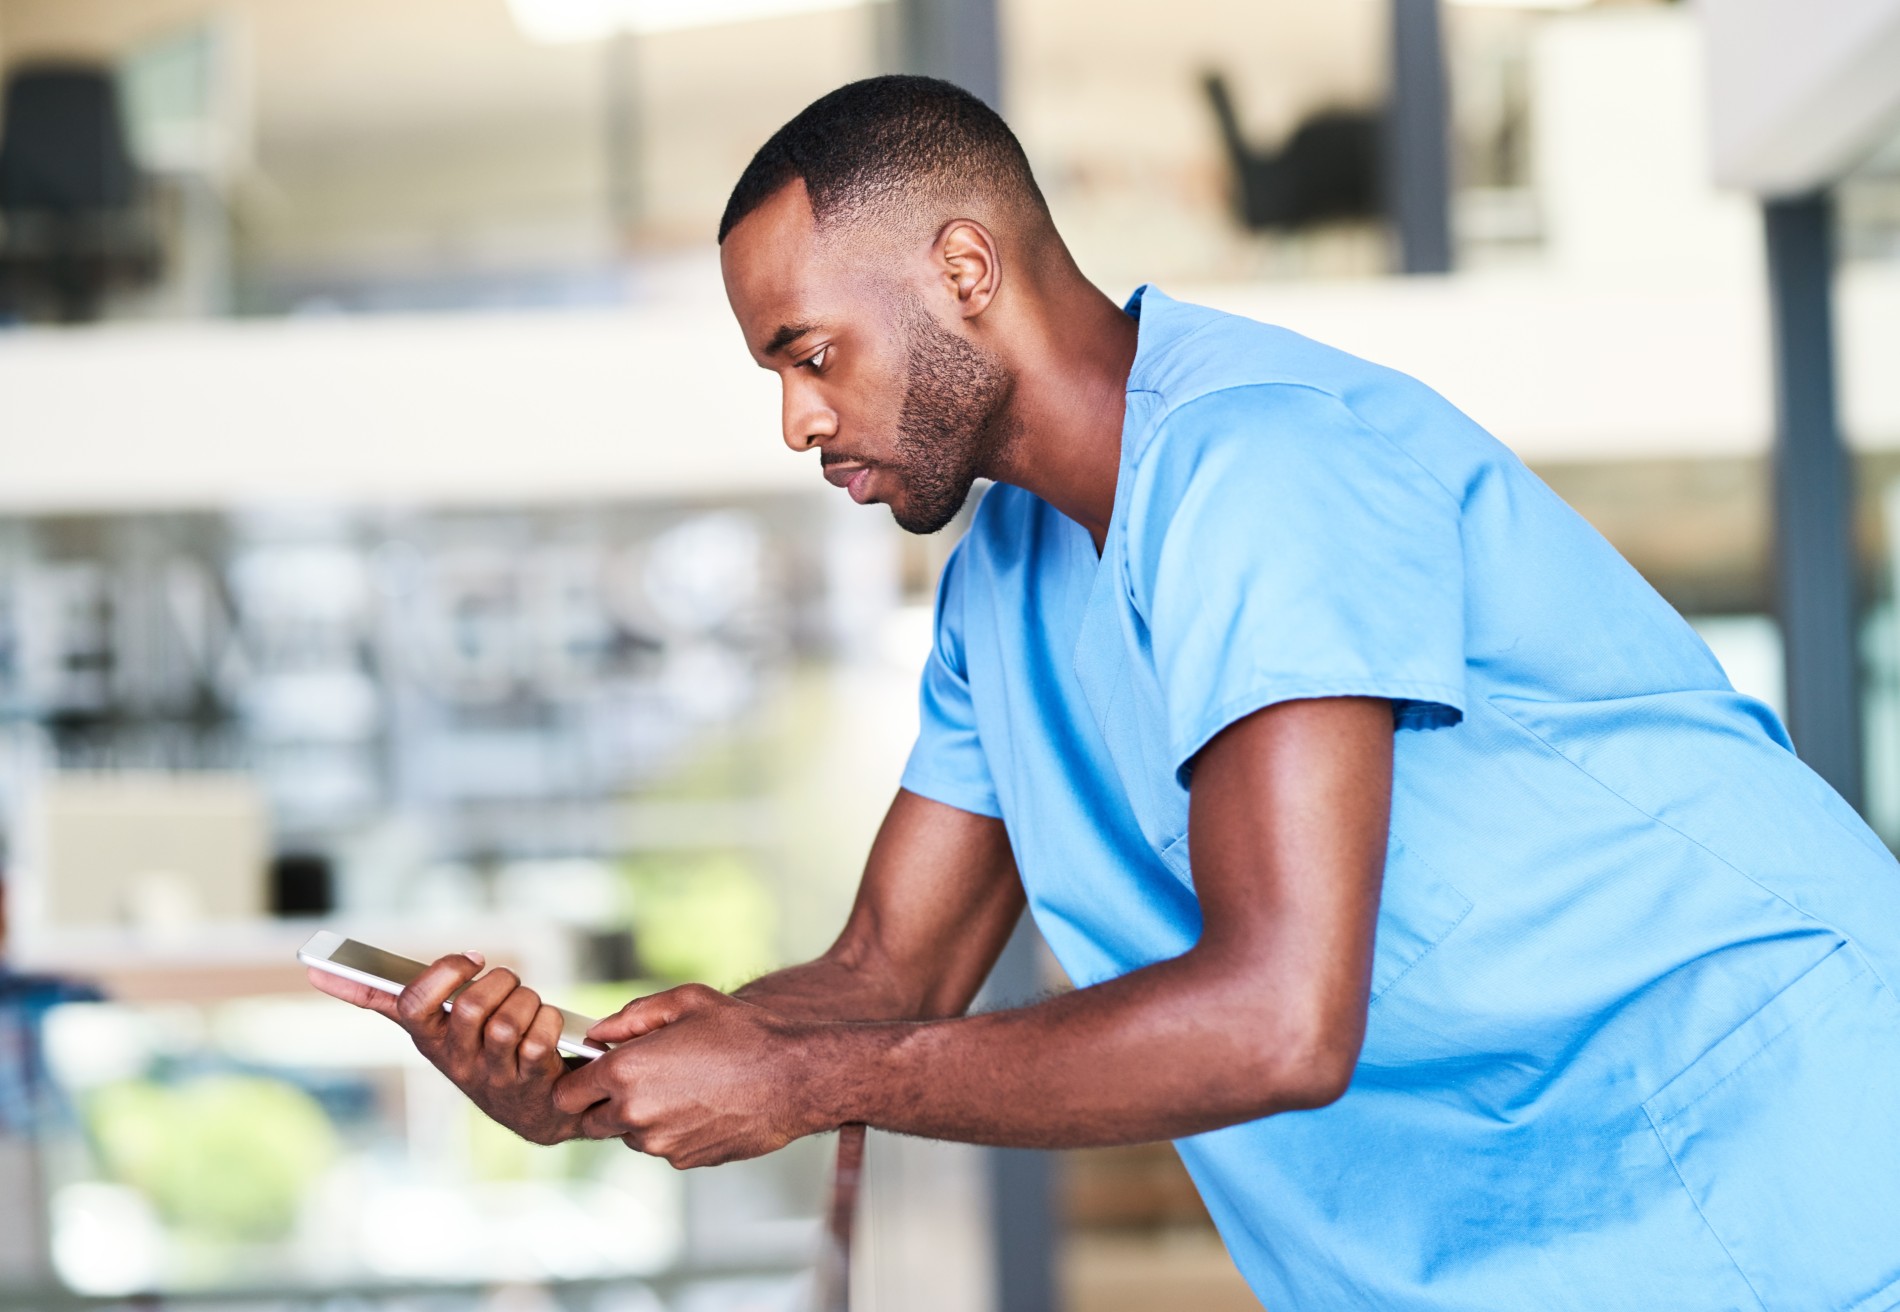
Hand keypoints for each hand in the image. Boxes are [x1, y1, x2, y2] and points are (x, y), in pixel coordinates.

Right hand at [307, 951, 581, 1145]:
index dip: (438, 975)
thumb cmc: (483, 1050)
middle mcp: (455, 1060)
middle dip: (501, 982)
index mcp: (429, 1038)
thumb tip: (318, 973)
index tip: (472, 958)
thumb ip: (390, 997)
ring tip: (529, 1009)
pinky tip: (547, 1030)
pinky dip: (550, 1022)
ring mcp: (491, 1076)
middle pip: (471, 1006)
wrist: (538, 1109)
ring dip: (528, 1001)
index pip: (411, 1006)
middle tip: (508, 985)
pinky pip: (539, 1039)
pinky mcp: (528, 1085)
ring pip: (509, 1021)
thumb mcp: (439, 1024)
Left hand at [552, 983, 828, 1167]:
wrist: (794, 1078)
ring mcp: (659, 1142)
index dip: (576, 1081)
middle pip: (590, 1120)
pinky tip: (703, 1104)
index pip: (566, 1093)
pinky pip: (662, 1146)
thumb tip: (598, 1033)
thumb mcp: (686, 1002)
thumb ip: (632, 1016)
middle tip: (640, 1077)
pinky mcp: (683, 1160)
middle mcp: (634, 1113)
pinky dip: (672, 1130)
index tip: (592, 1071)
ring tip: (683, 1086)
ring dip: (641, 1116)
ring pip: (629, 1134)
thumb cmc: (744, 1033)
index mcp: (625, 1071)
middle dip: (604, 1101)